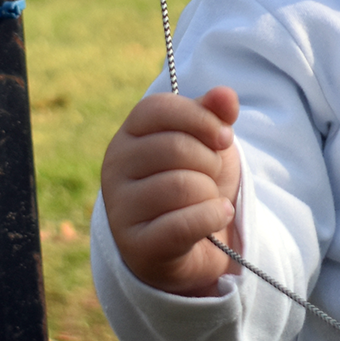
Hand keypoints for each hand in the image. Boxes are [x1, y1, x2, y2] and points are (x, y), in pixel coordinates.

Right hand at [100, 87, 241, 296]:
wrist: (201, 240)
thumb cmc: (199, 180)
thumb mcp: (210, 141)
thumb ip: (215, 113)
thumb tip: (225, 94)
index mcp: (128, 136)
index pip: (158, 108)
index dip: (201, 118)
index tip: (223, 136)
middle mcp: (114, 169)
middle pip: (176, 148)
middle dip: (210, 162)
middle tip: (209, 176)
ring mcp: (120, 209)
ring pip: (182, 186)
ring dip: (210, 193)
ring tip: (205, 201)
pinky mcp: (136, 246)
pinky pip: (184, 223)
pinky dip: (212, 217)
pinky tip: (216, 216)